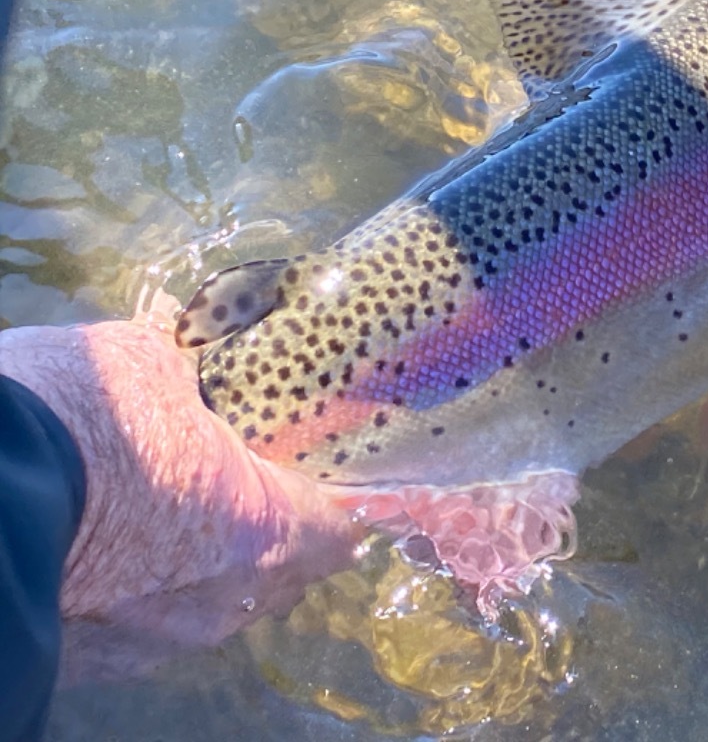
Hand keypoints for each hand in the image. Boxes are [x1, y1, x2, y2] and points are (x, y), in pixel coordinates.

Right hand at [0, 296, 360, 680]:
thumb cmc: (81, 415)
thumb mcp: (158, 363)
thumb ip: (205, 367)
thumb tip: (215, 333)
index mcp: (266, 530)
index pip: (342, 530)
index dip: (340, 498)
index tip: (328, 470)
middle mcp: (224, 600)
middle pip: (285, 574)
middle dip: (276, 530)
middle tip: (252, 480)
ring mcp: (159, 639)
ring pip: (217, 603)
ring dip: (213, 562)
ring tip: (181, 510)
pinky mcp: (99, 657)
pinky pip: (152, 623)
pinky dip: (152, 587)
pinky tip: (126, 545)